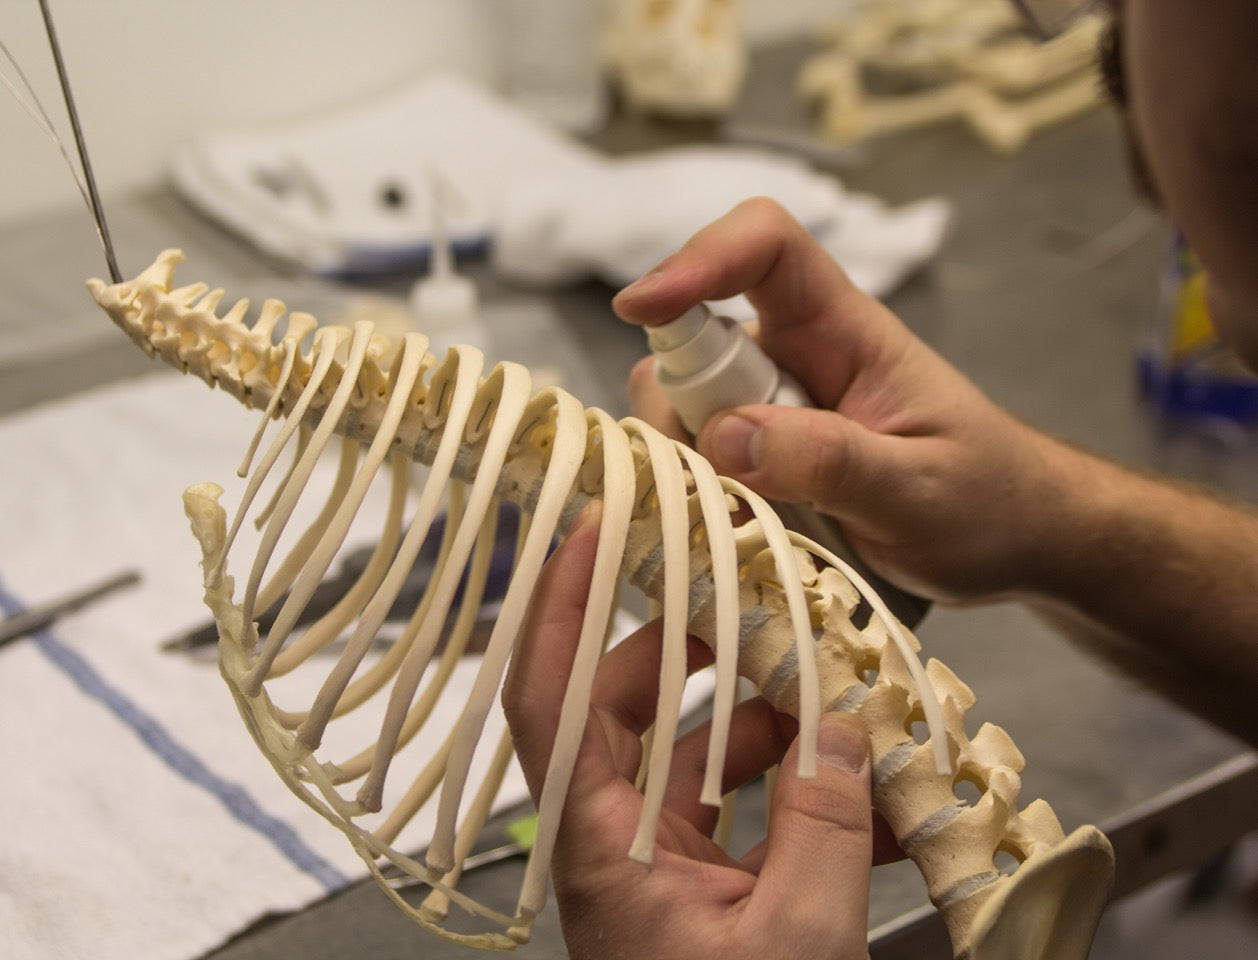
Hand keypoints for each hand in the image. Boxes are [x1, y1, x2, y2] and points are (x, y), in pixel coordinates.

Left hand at [503, 508, 877, 959]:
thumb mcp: (799, 937)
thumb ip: (826, 822)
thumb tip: (845, 726)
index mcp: (602, 847)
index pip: (549, 699)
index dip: (556, 606)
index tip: (589, 529)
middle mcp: (621, 844)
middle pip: (638, 709)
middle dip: (703, 653)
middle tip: (757, 602)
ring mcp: (668, 867)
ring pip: (709, 758)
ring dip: (781, 728)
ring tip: (851, 704)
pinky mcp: (716, 893)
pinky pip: (756, 814)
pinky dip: (810, 794)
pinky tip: (880, 798)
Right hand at [614, 197, 1068, 602]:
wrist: (1020, 539)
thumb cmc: (990, 501)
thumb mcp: (919, 491)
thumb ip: (829, 461)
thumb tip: (722, 435)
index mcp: (848, 332)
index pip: (766, 245)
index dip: (699, 258)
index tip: (640, 307)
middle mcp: (801, 354)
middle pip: (697, 334)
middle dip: (679, 399)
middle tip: (716, 479)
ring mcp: (778, 404)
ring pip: (688, 399)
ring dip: (685, 454)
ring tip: (738, 514)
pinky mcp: (767, 451)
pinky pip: (703, 450)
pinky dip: (696, 485)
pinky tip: (733, 526)